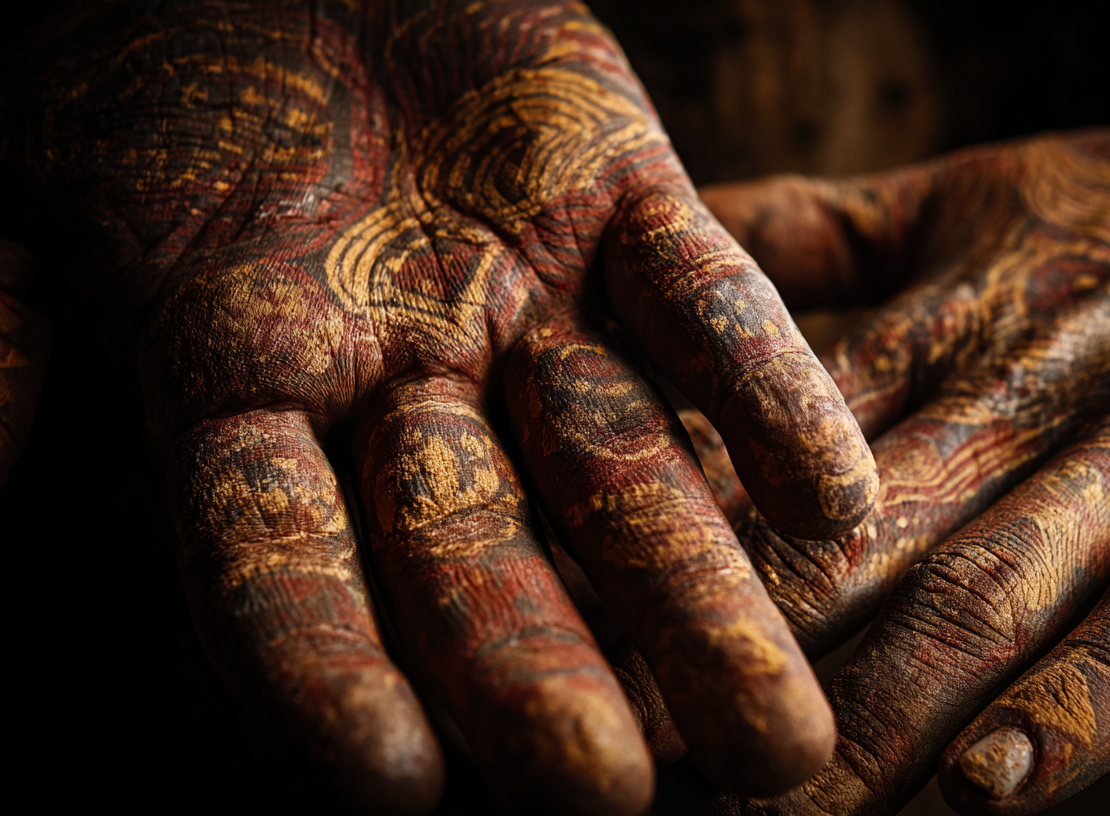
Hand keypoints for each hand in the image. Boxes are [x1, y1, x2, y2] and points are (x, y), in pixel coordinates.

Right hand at [1, 1, 877, 811]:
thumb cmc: (150, 85)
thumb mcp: (38, 204)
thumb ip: (13, 342)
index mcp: (259, 396)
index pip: (281, 560)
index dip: (324, 667)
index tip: (387, 790)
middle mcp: (411, 379)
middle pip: (477, 547)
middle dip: (537, 667)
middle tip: (610, 800)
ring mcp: (531, 297)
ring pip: (620, 460)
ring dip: (696, 590)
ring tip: (777, 733)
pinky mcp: (633, 201)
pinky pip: (717, 306)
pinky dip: (776, 398)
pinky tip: (834, 510)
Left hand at [617, 6, 1109, 813]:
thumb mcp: (972, 195)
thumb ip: (821, 234)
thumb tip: (667, 249)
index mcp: (958, 309)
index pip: (791, 436)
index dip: (681, 536)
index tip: (579, 629)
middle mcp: (1049, 372)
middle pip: (877, 526)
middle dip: (755, 651)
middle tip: (645, 758)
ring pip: (1012, 578)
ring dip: (890, 708)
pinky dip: (1100, 697)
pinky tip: (994, 795)